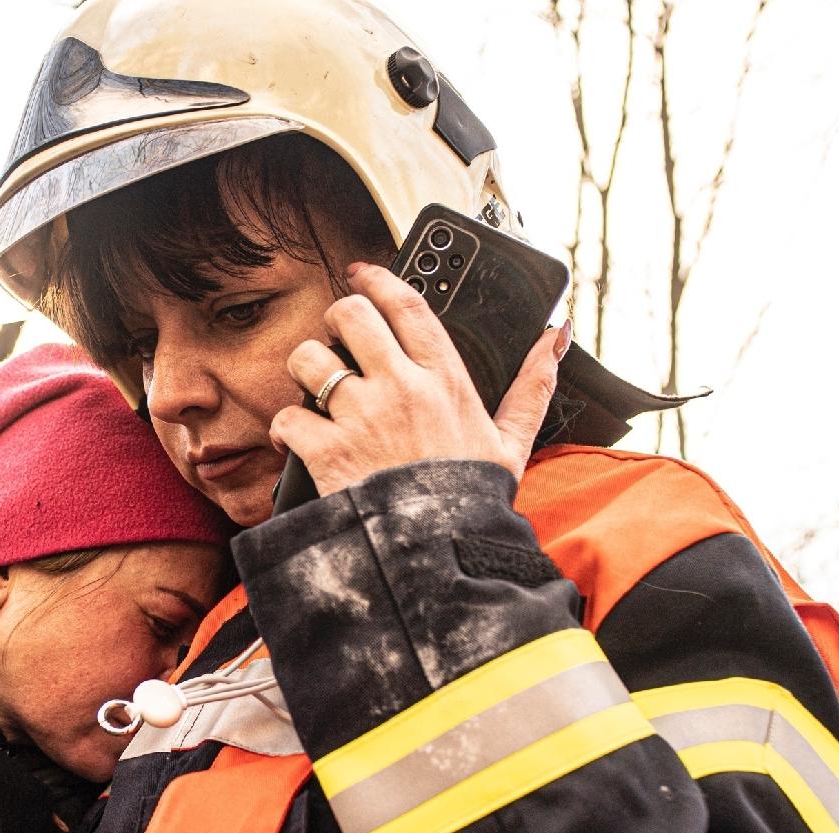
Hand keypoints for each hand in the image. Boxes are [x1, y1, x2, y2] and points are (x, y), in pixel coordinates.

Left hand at [274, 262, 569, 492]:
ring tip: (312, 389)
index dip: (379, 278)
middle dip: (334, 318)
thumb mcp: (513, 440)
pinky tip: (293, 440)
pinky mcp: (328, 451)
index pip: (408, 305)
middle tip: (334, 335)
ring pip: (310, 359)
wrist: (441, 552)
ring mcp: (362, 418)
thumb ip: (533, 384)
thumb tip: (555, 335)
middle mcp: (401, 389)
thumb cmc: (473, 500)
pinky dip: (283, 429)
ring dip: (304, 369)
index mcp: (445, 380)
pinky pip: (287, 417)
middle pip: (351, 316)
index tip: (362, 272)